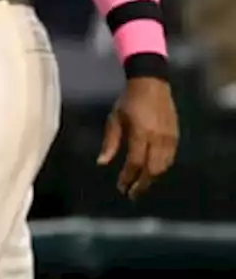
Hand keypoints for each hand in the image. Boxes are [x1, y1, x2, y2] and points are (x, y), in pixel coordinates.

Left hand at [98, 76, 178, 198]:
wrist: (151, 84)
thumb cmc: (128, 101)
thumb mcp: (114, 118)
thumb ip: (110, 142)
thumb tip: (101, 163)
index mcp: (141, 133)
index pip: (135, 163)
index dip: (128, 178)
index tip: (121, 187)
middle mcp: (158, 138)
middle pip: (152, 169)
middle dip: (141, 184)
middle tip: (131, 193)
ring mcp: (169, 138)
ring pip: (163, 166)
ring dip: (151, 178)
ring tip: (139, 184)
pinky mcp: (176, 136)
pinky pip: (170, 159)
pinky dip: (160, 168)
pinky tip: (151, 171)